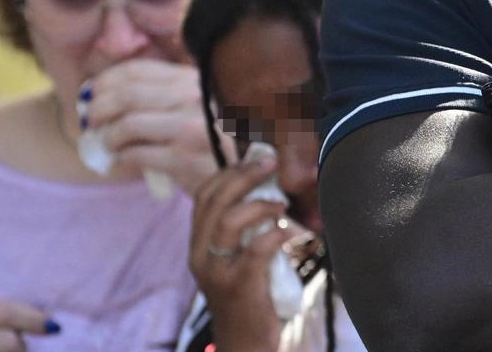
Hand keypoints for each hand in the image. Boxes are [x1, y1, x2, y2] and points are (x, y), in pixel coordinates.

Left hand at [83, 58, 229, 194]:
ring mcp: (190, 128)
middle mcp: (194, 98)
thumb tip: (109, 93)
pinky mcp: (184, 159)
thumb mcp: (200, 106)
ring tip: (107, 144)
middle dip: (98, 108)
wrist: (249, 176)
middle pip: (126, 94)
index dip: (105, 81)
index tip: (91, 93)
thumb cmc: (218, 141)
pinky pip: (135, 153)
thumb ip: (167, 95)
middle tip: (90, 121)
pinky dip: (120, 157)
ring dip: (107, 136)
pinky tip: (121, 160)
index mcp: (194, 80)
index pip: (137, 70)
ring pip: (127, 124)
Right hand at [189, 154, 295, 351]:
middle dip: (244, 176)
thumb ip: (246, 229)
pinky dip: (276, 235)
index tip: (255, 158)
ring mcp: (216, 271)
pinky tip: (292, 233)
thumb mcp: (238, 257)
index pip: (204, 195)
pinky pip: (255, 250)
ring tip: (282, 205)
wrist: (244, 342)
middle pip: (214, 201)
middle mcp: (200, 254)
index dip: (228, 171)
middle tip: (271, 163)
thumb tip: (272, 191)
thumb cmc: (249, 294)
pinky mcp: (238, 286)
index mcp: (199, 243)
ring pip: (228, 222)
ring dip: (259, 205)